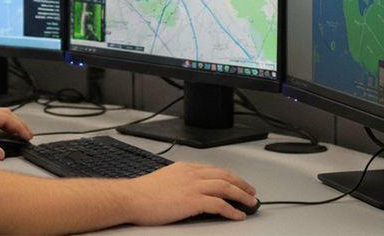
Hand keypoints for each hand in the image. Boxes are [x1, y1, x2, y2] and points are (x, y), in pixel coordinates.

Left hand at [0, 107, 32, 160]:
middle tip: (26, 135)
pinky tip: (1, 136)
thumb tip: (1, 153)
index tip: (27, 135)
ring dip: (8, 125)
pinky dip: (0, 128)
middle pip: (3, 114)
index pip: (5, 117)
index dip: (18, 126)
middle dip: (16, 124)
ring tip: (17, 136)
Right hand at [127, 161, 257, 223]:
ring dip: (241, 195)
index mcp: (184, 168)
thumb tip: (187, 190)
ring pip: (225, 186)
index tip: (236, 182)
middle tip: (251, 191)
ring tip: (250, 202)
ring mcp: (193, 186)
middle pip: (223, 175)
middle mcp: (191, 173)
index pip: (212, 169)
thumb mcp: (164, 179)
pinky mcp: (193, 201)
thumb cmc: (143, 192)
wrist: (132, 197)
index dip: (228, 176)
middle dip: (240, 183)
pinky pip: (218, 204)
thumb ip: (179, 180)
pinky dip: (231, 210)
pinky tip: (237, 215)